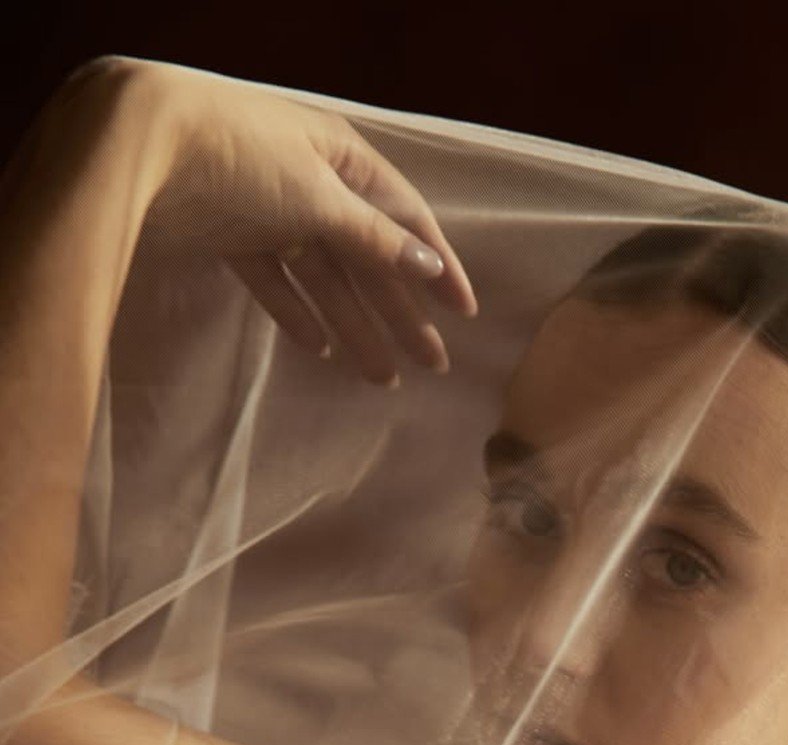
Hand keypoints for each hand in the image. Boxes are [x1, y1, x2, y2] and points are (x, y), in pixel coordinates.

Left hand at [103, 57, 477, 383]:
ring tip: (382, 377)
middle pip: (368, 258)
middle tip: (432, 364)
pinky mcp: (231, 236)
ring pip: (325, 279)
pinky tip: (319, 348)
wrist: (143, 143)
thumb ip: (375, 239)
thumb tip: (430, 267)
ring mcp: (270, 210)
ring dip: (356, 326)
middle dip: (401, 313)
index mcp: (342, 159)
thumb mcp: (322, 197)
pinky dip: (296, 313)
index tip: (463, 315)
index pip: (405, 220)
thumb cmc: (243, 156)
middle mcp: (311, 182)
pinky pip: (275, 282)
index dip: (437, 267)